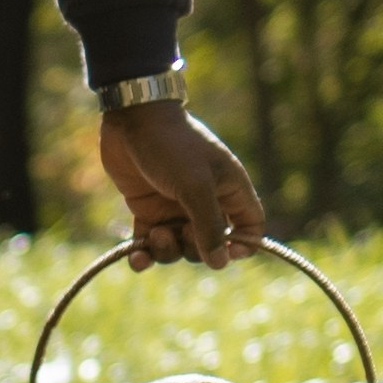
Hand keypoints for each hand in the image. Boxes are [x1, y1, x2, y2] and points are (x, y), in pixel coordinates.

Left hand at [97, 102, 266, 270]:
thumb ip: (209, 225)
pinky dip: (144, 255)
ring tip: (155, 234)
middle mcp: (206, 202)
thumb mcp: (195, 185)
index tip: (225, 253)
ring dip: (167, 250)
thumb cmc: (172, 146)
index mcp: (229, 191)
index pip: (250, 228)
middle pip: (210, 245)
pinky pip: (149, 245)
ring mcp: (176, 208)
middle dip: (195, 249)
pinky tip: (137, 259)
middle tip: (179, 231)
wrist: (132, 119)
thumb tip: (220, 263)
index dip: (242, 246)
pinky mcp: (148, 210)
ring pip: (178, 248)